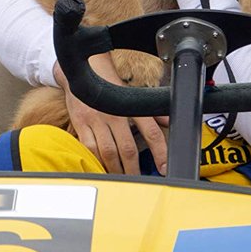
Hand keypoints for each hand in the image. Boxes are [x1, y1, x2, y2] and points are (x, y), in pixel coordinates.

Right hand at [54, 54, 167, 175]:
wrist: (83, 70)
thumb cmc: (109, 83)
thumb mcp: (132, 93)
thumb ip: (151, 111)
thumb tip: (170, 122)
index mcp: (129, 105)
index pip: (150, 131)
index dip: (159, 151)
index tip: (163, 167)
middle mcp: (113, 112)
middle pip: (127, 148)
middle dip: (134, 169)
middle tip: (139, 181)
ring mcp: (96, 119)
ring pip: (108, 152)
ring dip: (116, 169)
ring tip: (121, 179)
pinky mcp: (81, 123)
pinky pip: (89, 148)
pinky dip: (96, 161)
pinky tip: (102, 168)